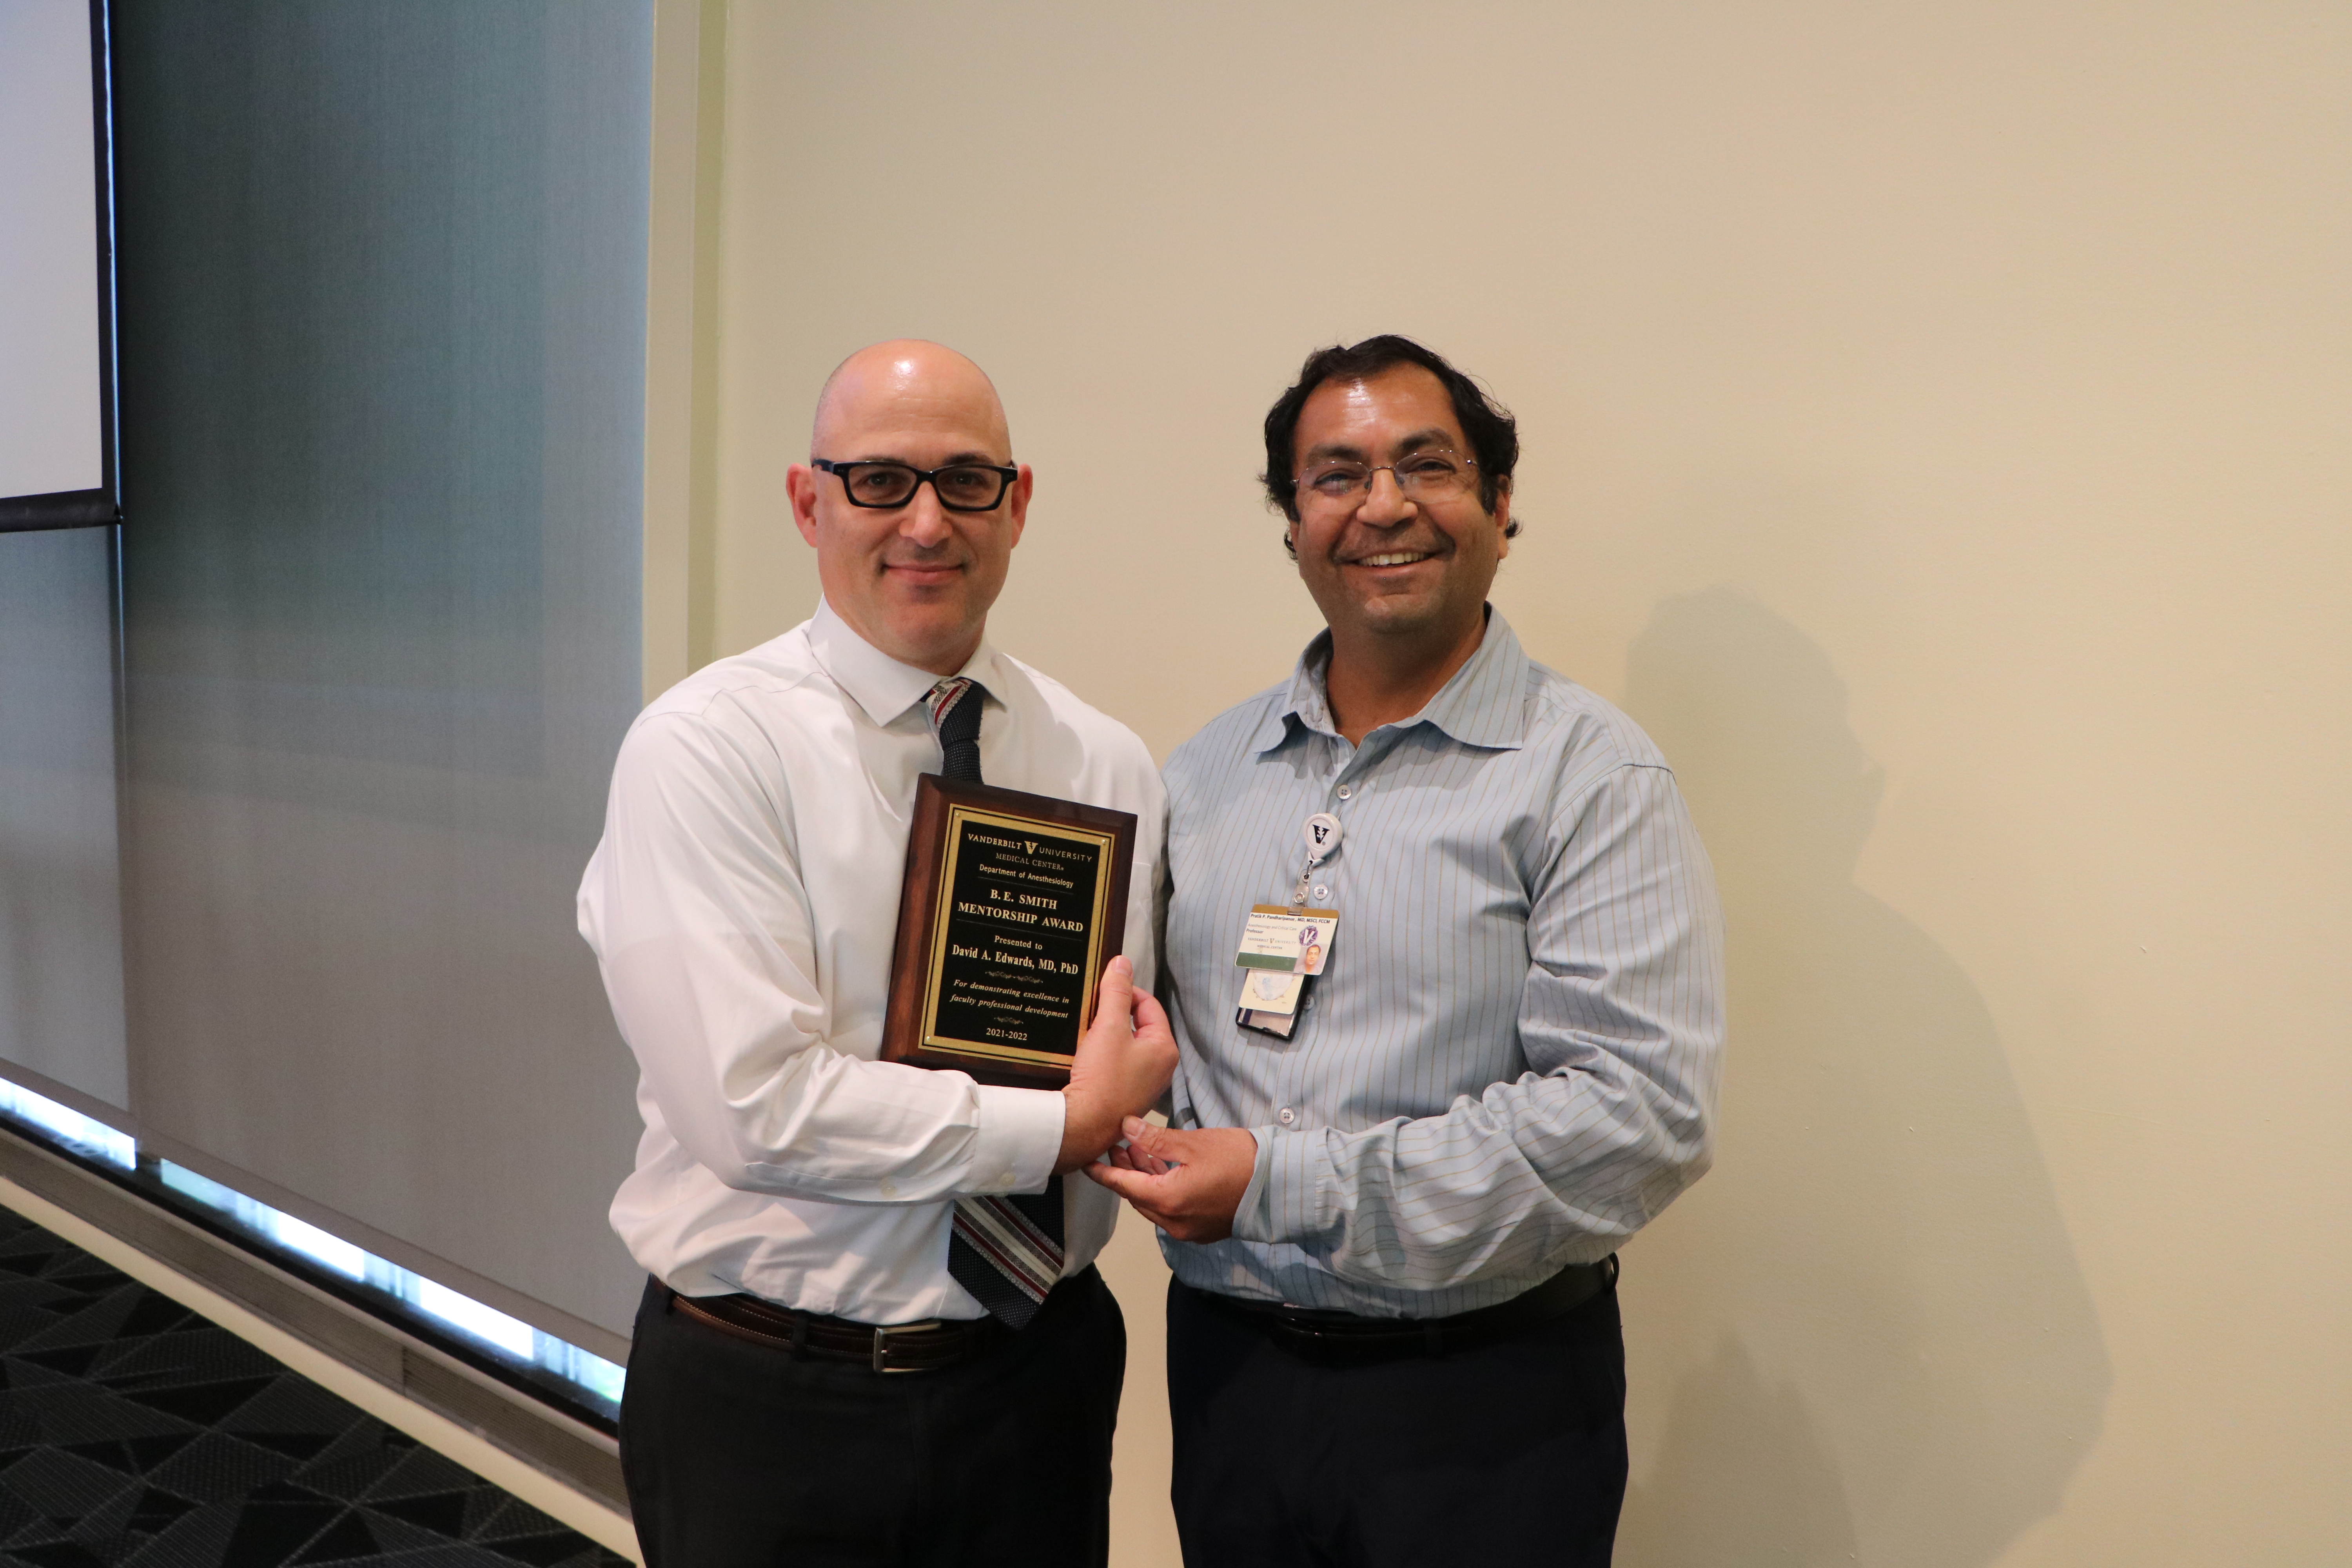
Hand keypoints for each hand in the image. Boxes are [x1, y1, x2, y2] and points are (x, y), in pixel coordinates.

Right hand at [1054, 957, 1177, 1173]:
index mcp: (1164, 1048)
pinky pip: (1116, 1063)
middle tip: (1092, 1013)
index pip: (1148, 1004)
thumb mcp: (1108, 1027)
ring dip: (1106, 1035)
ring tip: (1087, 1034)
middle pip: (1137, 1024)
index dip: (1124, 992)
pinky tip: (1086, 1057)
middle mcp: (1160, 1067)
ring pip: (1125, 1044)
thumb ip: (1116, 992)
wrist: (1083, 1125)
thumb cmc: (1102, 1080)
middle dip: (1113, 1015)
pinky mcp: (1125, 1094)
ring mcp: (1143, 1083)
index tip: (1102, 990)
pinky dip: (1102, 1055)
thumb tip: (1123, 962)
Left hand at [1084, 1116, 1256, 1242]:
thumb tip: (1126, 1128)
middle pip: (1137, 1197)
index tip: (1086, 1160)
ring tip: (1138, 1150)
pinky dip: (1162, 1190)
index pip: (1122, 1186)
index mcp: (1167, 1201)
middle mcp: (1174, 1222)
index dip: (1102, 1172)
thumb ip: (1155, 1139)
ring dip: (1144, 1179)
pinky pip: (1172, 1210)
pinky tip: (1163, 1169)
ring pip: (1154, 1204)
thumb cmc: (1240, 1160)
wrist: (1281, 1185)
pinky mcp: (1202, 1229)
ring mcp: (1189, 1230)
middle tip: (1118, 1144)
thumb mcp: (1193, 1143)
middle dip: (1125, 1171)